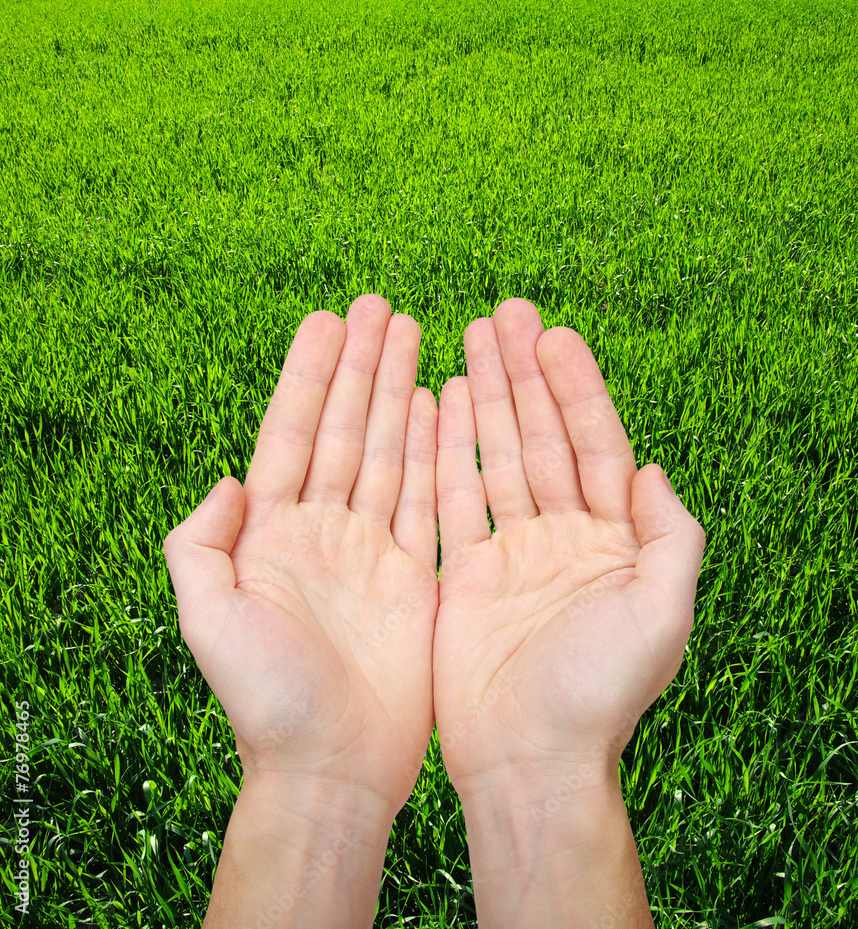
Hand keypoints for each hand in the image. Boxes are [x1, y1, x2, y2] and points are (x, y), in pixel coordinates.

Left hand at [163, 294, 437, 813]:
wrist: (332, 768)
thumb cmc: (268, 702)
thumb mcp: (210, 622)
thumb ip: (201, 545)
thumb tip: (228, 482)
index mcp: (273, 534)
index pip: (294, 434)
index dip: (310, 376)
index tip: (329, 320)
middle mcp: (322, 530)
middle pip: (346, 429)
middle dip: (362, 367)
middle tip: (382, 306)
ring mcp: (369, 549)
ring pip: (388, 452)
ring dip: (399, 393)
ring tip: (415, 336)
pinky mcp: (411, 574)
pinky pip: (425, 497)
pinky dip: (433, 450)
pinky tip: (439, 406)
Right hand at [433, 298, 705, 798]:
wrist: (529, 762)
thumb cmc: (600, 696)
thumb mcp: (663, 616)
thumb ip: (671, 538)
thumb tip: (654, 469)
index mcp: (612, 540)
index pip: (595, 445)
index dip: (575, 390)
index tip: (551, 336)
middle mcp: (563, 536)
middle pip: (541, 437)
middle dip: (523, 375)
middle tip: (502, 314)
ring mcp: (512, 552)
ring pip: (495, 457)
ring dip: (483, 399)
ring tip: (466, 339)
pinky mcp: (467, 572)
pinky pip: (454, 499)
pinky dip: (445, 452)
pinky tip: (436, 405)